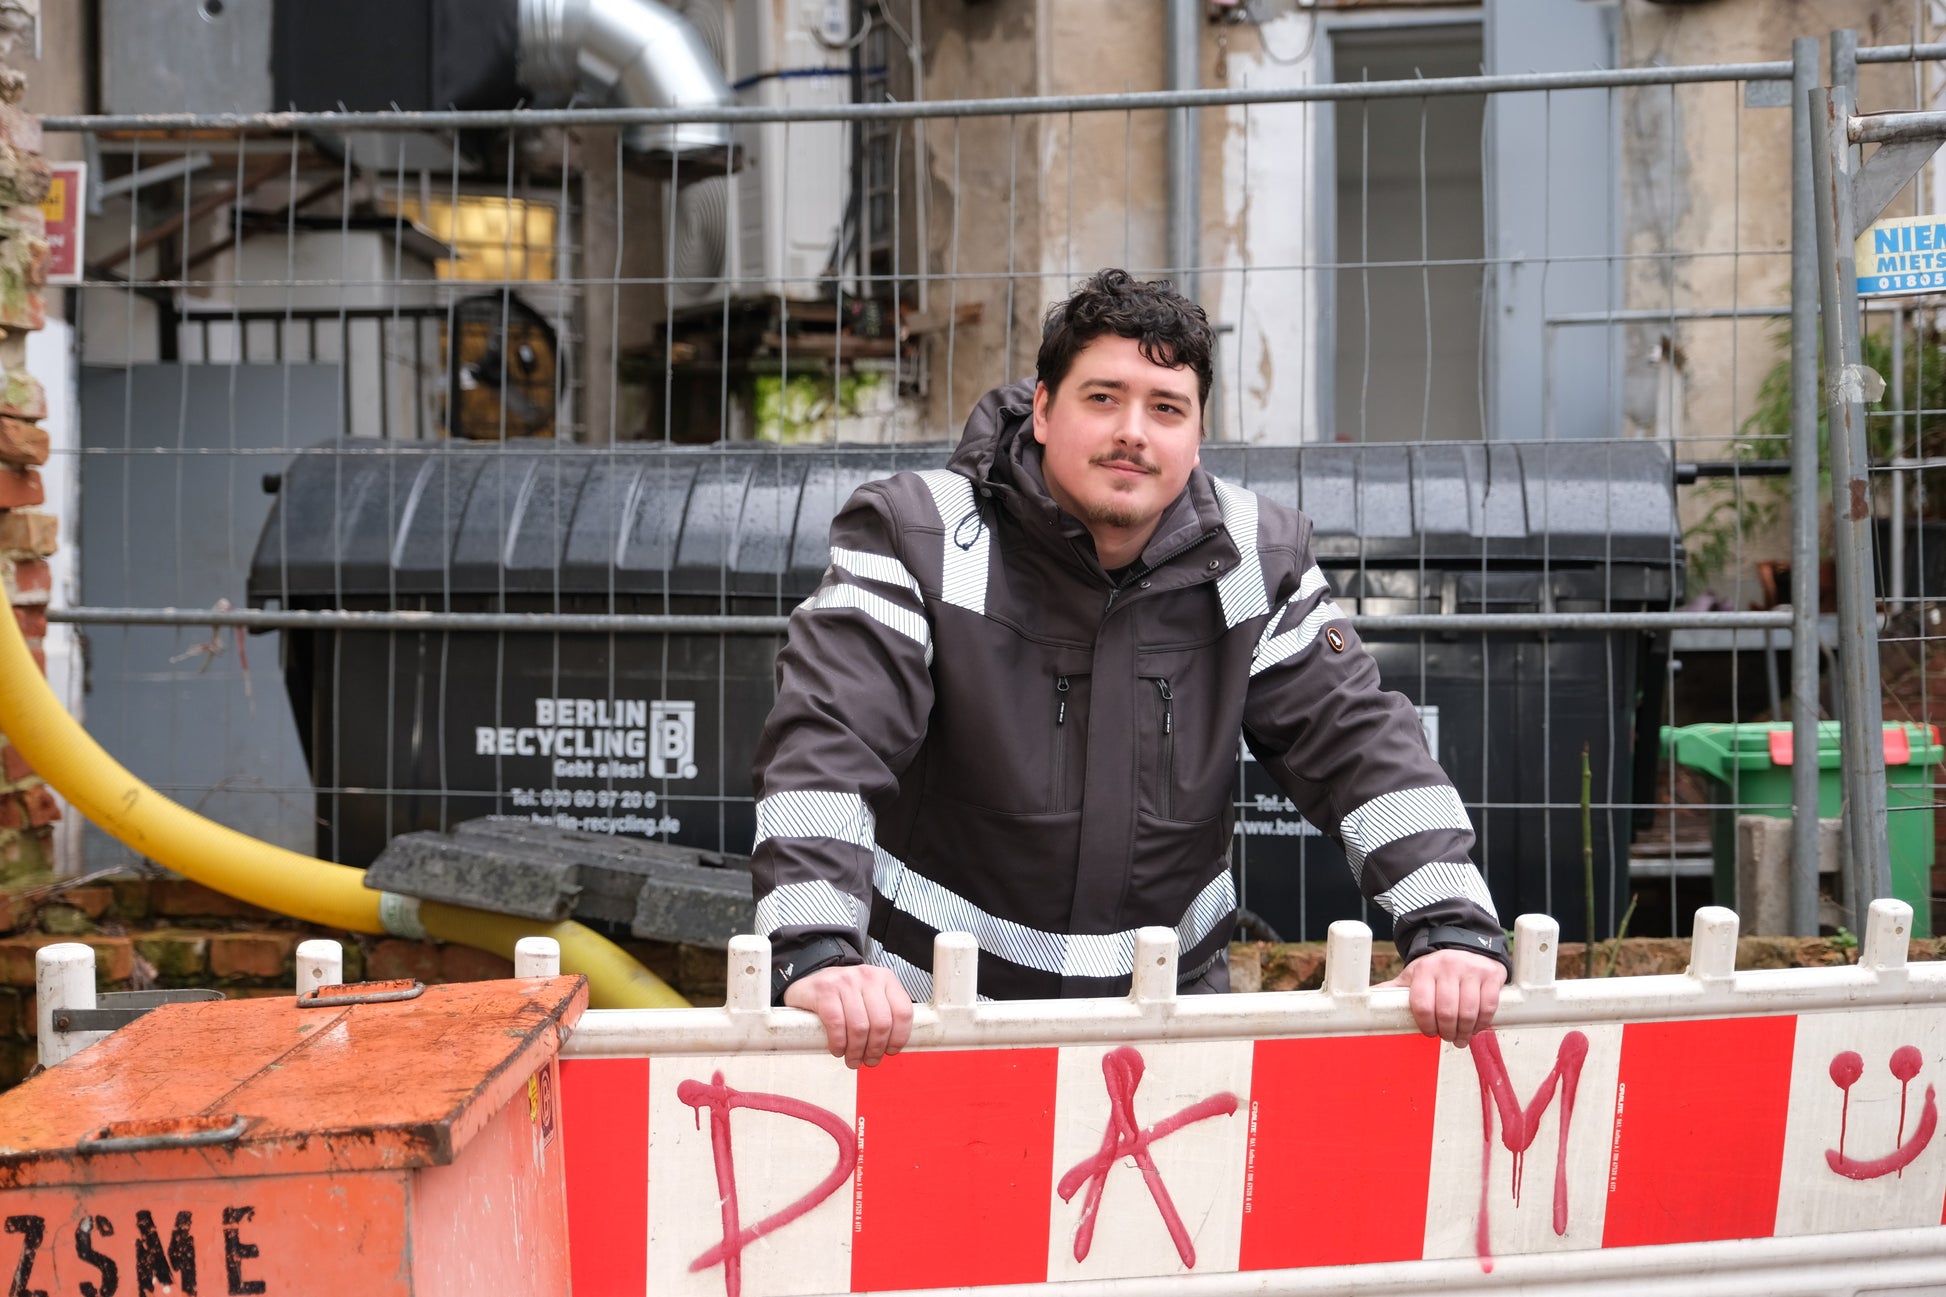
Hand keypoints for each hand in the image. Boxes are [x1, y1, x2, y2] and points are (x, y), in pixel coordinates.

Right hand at [782, 964, 914, 1067]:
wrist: (810, 983)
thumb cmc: (843, 996)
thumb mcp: (869, 997)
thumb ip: (884, 1015)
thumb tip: (893, 1047)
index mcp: (885, 978)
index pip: (903, 1012)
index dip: (899, 1038)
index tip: (890, 1051)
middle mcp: (868, 976)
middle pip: (881, 1023)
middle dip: (876, 1049)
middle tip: (869, 1061)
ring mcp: (845, 981)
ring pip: (860, 1026)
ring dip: (856, 1051)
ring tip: (852, 1060)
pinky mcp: (824, 990)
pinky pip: (837, 1024)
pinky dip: (839, 1043)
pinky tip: (837, 1049)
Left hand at [1377, 949, 1505, 1048]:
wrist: (1465, 943)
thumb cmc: (1435, 968)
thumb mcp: (1413, 975)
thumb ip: (1392, 990)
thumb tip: (1363, 1005)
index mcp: (1424, 969)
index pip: (1422, 1004)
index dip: (1425, 1025)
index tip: (1429, 1032)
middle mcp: (1447, 966)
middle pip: (1446, 1011)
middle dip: (1446, 1032)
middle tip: (1447, 1038)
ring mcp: (1471, 969)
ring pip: (1468, 1011)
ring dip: (1464, 1032)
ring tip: (1461, 1038)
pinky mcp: (1491, 974)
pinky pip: (1488, 1006)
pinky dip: (1482, 1023)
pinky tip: (1476, 1028)